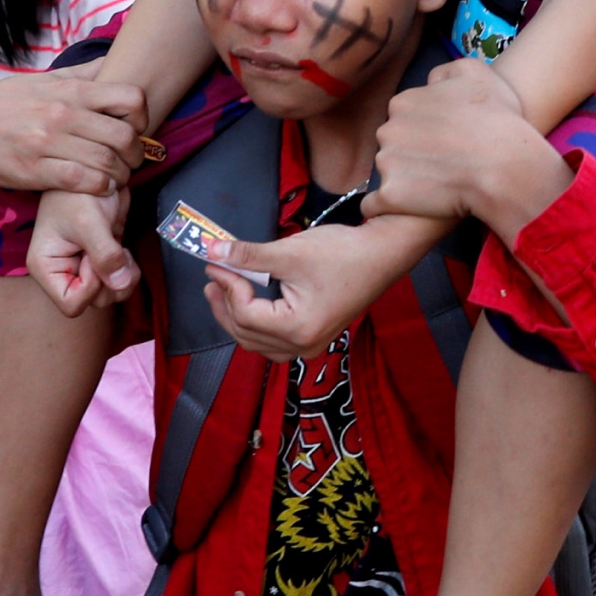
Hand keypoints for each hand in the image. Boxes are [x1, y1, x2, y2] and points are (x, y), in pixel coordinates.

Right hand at [0, 72, 148, 198]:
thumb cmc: (6, 103)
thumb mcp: (43, 79)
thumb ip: (82, 74)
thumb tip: (115, 60)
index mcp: (69, 91)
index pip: (130, 98)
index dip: (142, 116)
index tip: (136, 128)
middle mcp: (62, 115)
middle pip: (124, 136)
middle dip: (136, 153)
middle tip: (132, 160)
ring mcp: (48, 143)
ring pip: (107, 162)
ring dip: (120, 175)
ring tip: (117, 177)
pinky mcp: (35, 171)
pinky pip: (82, 181)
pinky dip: (99, 187)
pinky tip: (99, 186)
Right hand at [27, 186, 134, 314]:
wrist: (93, 172)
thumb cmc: (78, 192)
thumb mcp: (89, 222)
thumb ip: (105, 254)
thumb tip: (121, 284)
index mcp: (46, 268)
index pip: (71, 304)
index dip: (90, 286)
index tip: (92, 257)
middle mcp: (62, 273)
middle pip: (94, 302)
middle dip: (111, 282)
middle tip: (115, 252)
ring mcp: (83, 268)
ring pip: (109, 294)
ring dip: (123, 278)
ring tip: (122, 251)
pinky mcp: (101, 260)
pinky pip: (119, 281)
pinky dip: (128, 272)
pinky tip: (124, 250)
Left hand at [201, 222, 415, 360]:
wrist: (384, 254)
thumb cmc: (343, 253)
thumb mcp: (290, 251)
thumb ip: (248, 255)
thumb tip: (212, 250)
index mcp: (298, 328)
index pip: (245, 313)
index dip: (227, 285)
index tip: (217, 261)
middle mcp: (303, 346)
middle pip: (246, 334)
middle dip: (224, 304)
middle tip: (212, 276)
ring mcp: (310, 345)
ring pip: (258, 342)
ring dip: (237, 317)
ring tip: (223, 290)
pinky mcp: (314, 336)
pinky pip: (273, 341)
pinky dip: (256, 324)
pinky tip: (249, 303)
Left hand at [366, 60, 569, 236]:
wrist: (504, 166)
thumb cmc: (497, 119)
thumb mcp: (475, 73)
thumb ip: (445, 73)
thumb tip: (431, 82)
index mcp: (403, 102)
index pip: (404, 116)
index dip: (425, 130)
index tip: (445, 140)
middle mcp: (388, 130)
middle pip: (392, 143)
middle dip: (410, 153)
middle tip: (442, 164)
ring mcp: (386, 164)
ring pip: (387, 172)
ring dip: (403, 179)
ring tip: (435, 188)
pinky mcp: (390, 196)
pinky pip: (375, 205)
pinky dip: (387, 208)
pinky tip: (407, 209)